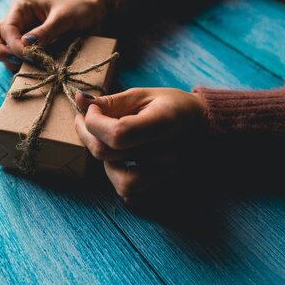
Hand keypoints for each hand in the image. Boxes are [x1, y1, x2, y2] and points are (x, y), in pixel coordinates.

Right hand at [0, 0, 106, 70]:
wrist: (94, 16)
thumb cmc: (79, 10)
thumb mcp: (63, 18)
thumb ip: (45, 31)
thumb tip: (25, 45)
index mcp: (20, 8)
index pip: (5, 29)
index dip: (13, 45)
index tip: (27, 55)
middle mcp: (16, 22)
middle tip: (15, 62)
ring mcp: (20, 37)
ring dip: (11, 62)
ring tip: (31, 66)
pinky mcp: (27, 50)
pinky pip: (15, 61)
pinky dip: (20, 67)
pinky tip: (35, 70)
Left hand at [74, 88, 207, 202]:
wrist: (205, 127)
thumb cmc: (173, 107)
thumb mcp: (143, 95)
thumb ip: (111, 101)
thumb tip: (79, 100)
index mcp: (165, 123)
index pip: (119, 133)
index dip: (95, 122)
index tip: (91, 109)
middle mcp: (167, 153)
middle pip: (108, 154)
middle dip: (87, 134)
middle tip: (87, 118)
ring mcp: (165, 173)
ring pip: (113, 176)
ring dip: (103, 157)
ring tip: (108, 139)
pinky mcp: (160, 185)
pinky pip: (127, 189)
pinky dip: (116, 174)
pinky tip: (119, 157)